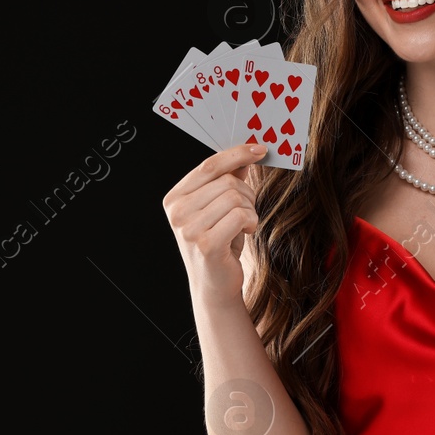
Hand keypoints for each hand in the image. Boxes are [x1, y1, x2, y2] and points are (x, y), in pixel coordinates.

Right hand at [162, 143, 265, 306]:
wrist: (215, 285)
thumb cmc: (219, 243)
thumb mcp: (220, 208)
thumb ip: (228, 180)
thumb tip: (246, 152)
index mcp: (175, 198)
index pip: (208, 165)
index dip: (236, 154)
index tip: (260, 149)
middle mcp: (177, 212)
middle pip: (226, 181)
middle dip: (247, 193)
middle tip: (248, 210)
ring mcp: (188, 229)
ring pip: (236, 198)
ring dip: (250, 210)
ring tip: (245, 224)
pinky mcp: (206, 244)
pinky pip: (241, 216)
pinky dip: (251, 222)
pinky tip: (246, 232)